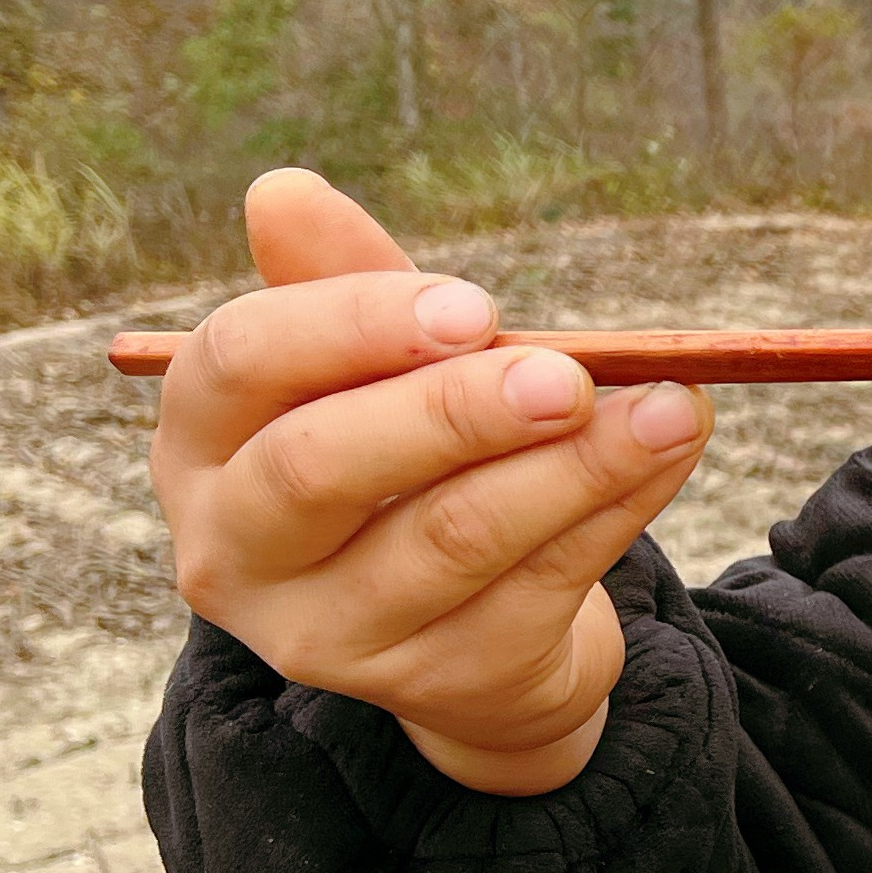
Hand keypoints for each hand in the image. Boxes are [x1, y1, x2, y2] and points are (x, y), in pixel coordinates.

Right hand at [150, 169, 712, 794]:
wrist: (472, 634)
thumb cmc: (406, 462)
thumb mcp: (371, 368)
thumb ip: (342, 281)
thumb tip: (280, 189)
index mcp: (200, 444)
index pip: (238, 364)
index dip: (353, 324)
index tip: (475, 305)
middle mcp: (234, 550)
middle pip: (320, 468)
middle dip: (454, 411)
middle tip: (567, 375)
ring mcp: (328, 634)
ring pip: (451, 538)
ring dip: (574, 465)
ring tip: (669, 408)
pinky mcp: (435, 684)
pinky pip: (538, 587)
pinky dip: (616, 510)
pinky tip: (671, 453)